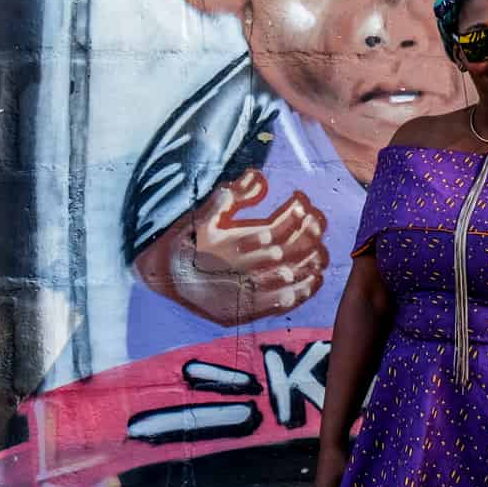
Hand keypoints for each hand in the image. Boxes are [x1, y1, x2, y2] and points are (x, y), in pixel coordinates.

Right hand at [134, 170, 328, 325]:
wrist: (166, 277)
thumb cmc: (188, 241)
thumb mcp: (205, 213)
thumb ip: (233, 195)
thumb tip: (259, 176)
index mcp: (237, 241)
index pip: (278, 225)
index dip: (295, 211)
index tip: (301, 200)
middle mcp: (246, 267)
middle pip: (291, 249)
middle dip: (309, 231)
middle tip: (316, 219)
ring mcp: (248, 291)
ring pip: (292, 274)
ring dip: (312, 259)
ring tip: (320, 246)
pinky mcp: (248, 310)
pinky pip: (284, 302)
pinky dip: (304, 290)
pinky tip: (315, 278)